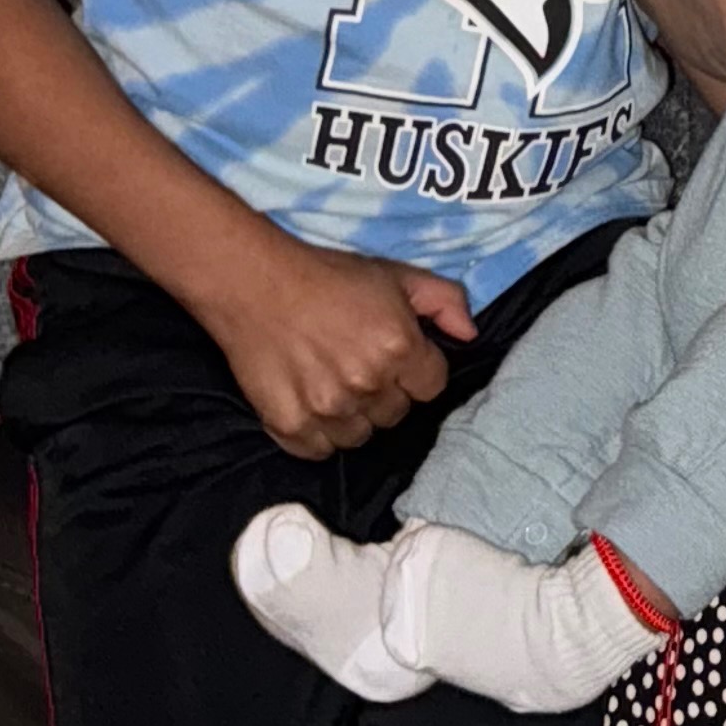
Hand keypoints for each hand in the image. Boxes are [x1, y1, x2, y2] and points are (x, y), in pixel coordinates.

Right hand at [195, 237, 470, 459]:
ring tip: (334, 384)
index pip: (432, 387)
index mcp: (399, 347)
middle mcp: (367, 383)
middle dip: (387, 393)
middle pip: (397, 414)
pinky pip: (320, 450)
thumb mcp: (396, 275)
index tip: (398, 357)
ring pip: (361, 435)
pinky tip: (311, 403)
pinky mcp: (289, 425)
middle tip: (360, 365)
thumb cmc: (329, 276)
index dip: (418, 371)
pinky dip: (319, 434)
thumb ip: (444, 301)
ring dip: (354, 416)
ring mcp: (326, 409)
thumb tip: (471, 335)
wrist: (255, 284)